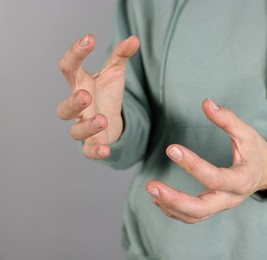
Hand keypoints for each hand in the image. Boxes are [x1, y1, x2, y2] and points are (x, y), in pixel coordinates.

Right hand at [56, 34, 139, 158]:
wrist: (113, 120)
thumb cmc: (107, 94)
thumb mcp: (114, 72)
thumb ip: (121, 56)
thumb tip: (134, 39)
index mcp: (79, 85)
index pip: (68, 67)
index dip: (75, 53)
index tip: (90, 38)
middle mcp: (78, 108)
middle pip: (64, 108)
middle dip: (73, 102)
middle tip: (86, 95)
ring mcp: (83, 127)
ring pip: (75, 131)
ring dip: (87, 127)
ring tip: (102, 119)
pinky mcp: (93, 143)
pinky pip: (89, 151)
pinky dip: (95, 151)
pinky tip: (106, 150)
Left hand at [146, 99, 266, 223]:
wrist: (266, 173)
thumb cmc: (256, 152)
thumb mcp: (247, 134)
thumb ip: (228, 119)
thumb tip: (206, 103)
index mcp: (241, 180)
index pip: (214, 178)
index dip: (192, 164)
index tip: (171, 148)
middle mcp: (231, 198)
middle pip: (201, 209)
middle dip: (174, 199)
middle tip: (151, 185)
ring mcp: (221, 206)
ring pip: (194, 216)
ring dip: (170, 206)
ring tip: (151, 190)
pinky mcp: (214, 207)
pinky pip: (192, 216)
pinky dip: (174, 211)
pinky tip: (158, 200)